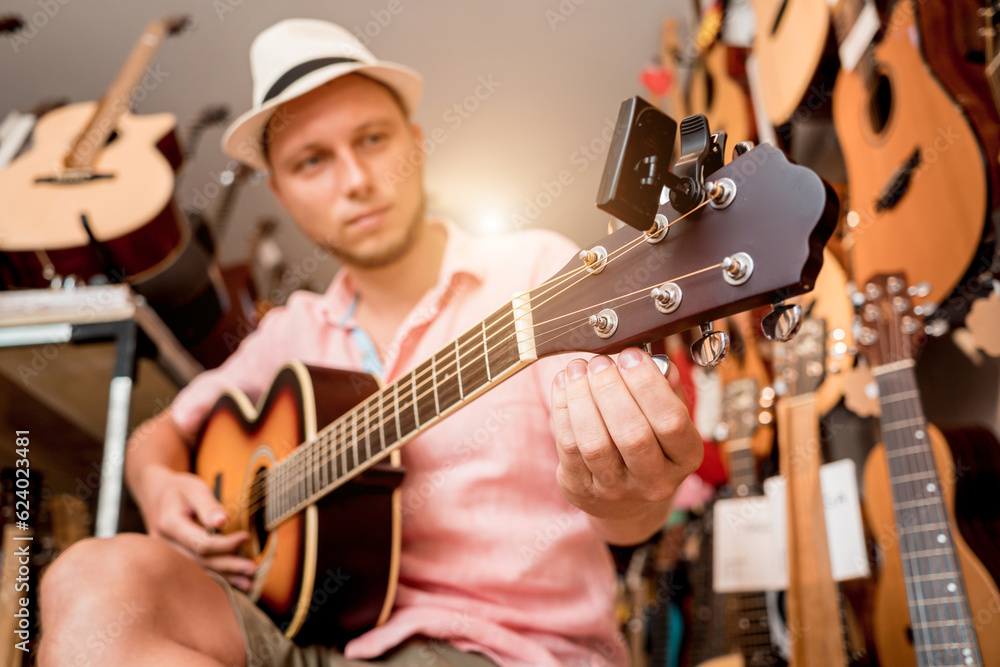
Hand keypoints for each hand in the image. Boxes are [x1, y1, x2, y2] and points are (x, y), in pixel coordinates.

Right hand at [140, 465, 255, 590]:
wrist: (155, 494)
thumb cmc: (179, 490)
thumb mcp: (194, 489)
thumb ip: (208, 506)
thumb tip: (223, 522)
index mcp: (169, 525)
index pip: (201, 543)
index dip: (226, 544)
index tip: (246, 537)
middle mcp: (164, 545)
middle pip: (200, 562)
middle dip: (228, 567)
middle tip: (253, 569)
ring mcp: (165, 556)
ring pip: (197, 571)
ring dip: (224, 578)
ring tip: (248, 583)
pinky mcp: (172, 561)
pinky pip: (194, 571)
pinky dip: (214, 577)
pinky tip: (232, 584)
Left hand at [551, 347, 702, 534]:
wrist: (626, 502)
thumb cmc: (651, 446)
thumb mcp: (669, 420)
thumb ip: (666, 390)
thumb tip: (655, 362)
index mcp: (685, 458)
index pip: (671, 421)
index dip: (648, 385)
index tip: (630, 355)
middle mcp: (654, 480)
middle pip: (632, 434)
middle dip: (611, 390)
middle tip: (600, 362)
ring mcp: (616, 489)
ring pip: (595, 443)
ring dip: (582, 398)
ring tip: (578, 368)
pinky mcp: (582, 489)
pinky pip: (568, 447)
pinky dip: (563, 410)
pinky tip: (563, 385)